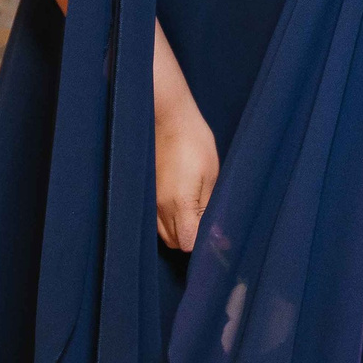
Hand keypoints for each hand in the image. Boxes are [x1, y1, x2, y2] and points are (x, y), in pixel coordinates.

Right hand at [155, 99, 219, 252]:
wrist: (169, 118)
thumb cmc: (194, 143)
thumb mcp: (211, 176)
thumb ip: (210, 209)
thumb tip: (216, 235)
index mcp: (179, 204)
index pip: (187, 244)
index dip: (202, 244)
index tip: (213, 233)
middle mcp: (159, 207)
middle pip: (174, 242)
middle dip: (191, 239)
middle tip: (206, 222)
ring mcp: (150, 200)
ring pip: (163, 233)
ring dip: (178, 231)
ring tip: (194, 212)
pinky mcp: (146, 193)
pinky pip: (155, 219)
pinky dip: (168, 221)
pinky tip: (180, 206)